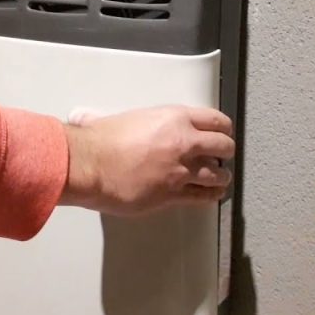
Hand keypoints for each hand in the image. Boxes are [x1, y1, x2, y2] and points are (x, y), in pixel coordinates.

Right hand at [61, 106, 235, 214]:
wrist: (90, 165)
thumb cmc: (100, 141)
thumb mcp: (121, 119)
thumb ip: (120, 121)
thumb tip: (91, 117)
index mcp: (174, 118)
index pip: (215, 120)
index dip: (222, 128)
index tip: (222, 132)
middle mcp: (184, 142)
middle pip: (223, 146)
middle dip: (224, 151)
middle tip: (222, 154)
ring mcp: (181, 170)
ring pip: (218, 174)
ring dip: (220, 176)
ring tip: (219, 177)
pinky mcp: (174, 195)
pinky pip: (203, 196)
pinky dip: (210, 195)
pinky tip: (212, 194)